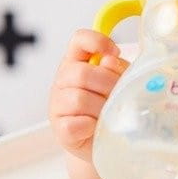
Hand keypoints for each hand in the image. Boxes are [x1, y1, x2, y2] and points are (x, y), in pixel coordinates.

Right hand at [48, 29, 129, 161]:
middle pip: (81, 73)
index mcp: (78, 62)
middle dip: (108, 84)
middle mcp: (63, 80)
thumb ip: (117, 68)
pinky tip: (97, 126)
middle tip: (119, 94)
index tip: (114, 52)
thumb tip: (110, 59)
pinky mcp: (60, 129)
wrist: (108, 138)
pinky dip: (91, 126)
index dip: (96, 41)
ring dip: (101, 107)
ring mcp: (58, 105)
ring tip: (110, 112)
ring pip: (79, 99)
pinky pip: (74, 124)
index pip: (79, 40)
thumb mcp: (119, 81)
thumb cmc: (113, 104)